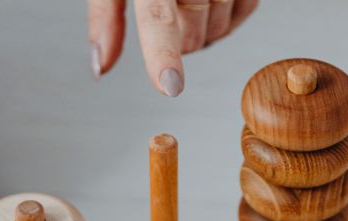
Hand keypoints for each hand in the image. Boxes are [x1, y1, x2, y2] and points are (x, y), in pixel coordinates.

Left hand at [88, 0, 258, 95]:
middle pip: (191, 28)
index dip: (163, 53)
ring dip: (202, 32)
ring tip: (188, 7)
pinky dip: (227, 18)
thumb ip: (106, 17)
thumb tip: (100, 65)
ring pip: (220, 25)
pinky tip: (211, 4)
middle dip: (178, 41)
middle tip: (169, 19)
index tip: (169, 85)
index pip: (158, 15)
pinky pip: (247, 9)